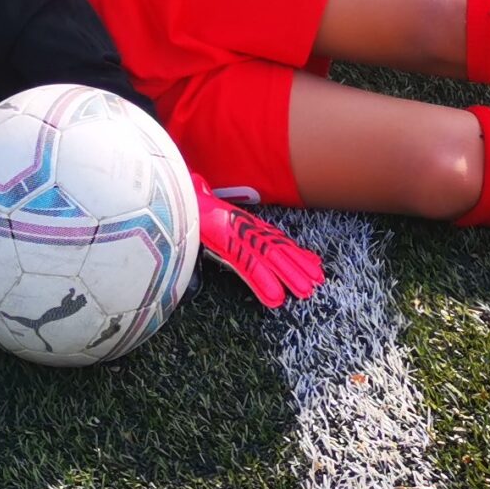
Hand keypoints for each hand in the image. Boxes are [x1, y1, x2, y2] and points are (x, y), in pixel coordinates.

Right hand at [193, 176, 322, 307]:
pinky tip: (275, 298)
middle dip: (298, 265)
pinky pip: (248, 264)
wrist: (171, 190)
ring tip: (305, 292)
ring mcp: (236, 233)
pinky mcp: (225, 240)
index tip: (313, 262)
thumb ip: (219, 232)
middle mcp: (242, 226)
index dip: (294, 250)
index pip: (274, 238)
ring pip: (269, 257)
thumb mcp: (206, 220)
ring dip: (289, 275)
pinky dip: (262, 282)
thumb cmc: (187, 204)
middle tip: (318, 282)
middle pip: (277, 248)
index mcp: (241, 222)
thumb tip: (219, 245)